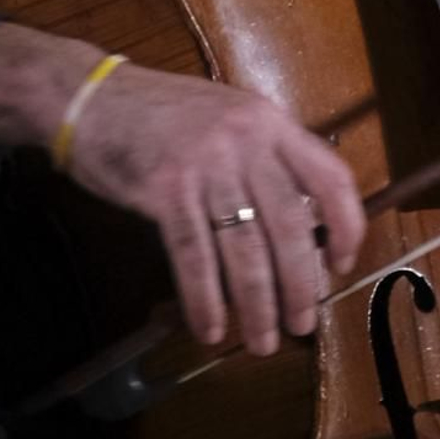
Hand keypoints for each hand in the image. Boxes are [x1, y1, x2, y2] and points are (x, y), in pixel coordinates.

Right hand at [66, 60, 365, 355]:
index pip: (329, 176)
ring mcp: (204, 164)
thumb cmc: (162, 113)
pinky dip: (205, 300)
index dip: (347, 226)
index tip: (343, 266)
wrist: (92, 96)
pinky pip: (194, 256)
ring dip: (258, 305)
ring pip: (245, 249)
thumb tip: (298, 230)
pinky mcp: (164, 189)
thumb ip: (263, 160)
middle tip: (302, 325)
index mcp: (268, 123)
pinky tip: (210, 328)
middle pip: (289, 225)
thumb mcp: (227, 119)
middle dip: (300, 285)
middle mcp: (244, 140)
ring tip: (262, 342)